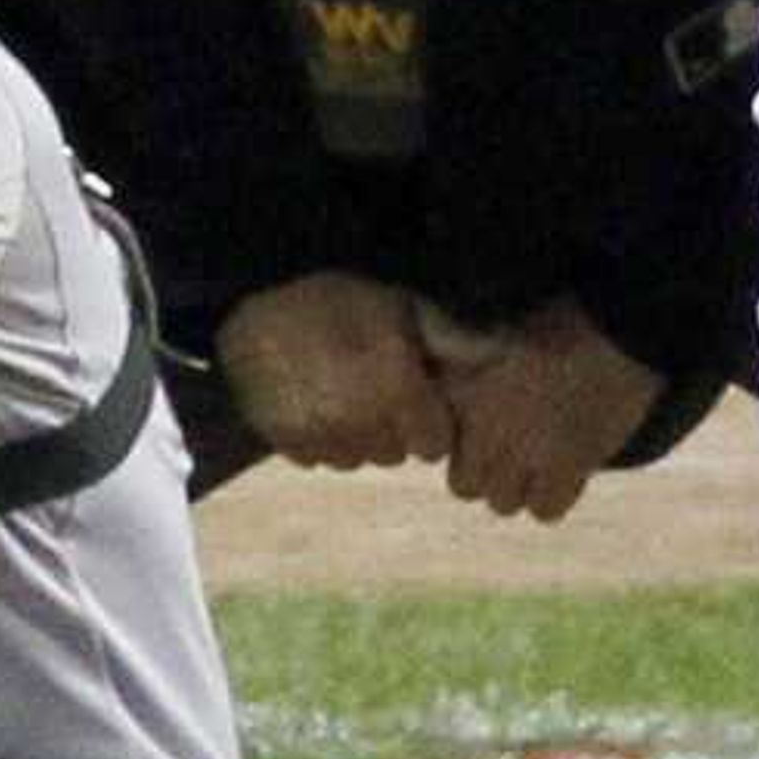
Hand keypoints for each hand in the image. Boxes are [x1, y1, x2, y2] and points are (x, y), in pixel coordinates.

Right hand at [216, 271, 454, 470]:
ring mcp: (322, 434)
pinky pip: (320, 458)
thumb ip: (451, 341)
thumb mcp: (402, 307)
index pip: (432, 444)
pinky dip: (320, 437)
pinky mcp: (288, 442)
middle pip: (396, 455)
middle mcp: (363, 418)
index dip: (427, 421)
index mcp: (397, 385)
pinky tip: (312, 398)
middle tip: (371, 386)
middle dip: (392, 427)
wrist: (254, 303)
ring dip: (357, 435)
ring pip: (358, 458)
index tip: (412, 396)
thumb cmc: (338, 300)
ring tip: (340, 390)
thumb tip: (504, 355)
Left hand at [416, 296, 664, 526]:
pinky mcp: (567, 466)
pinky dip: (553, 496)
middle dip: (486, 472)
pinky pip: (545, 509)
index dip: (458, 443)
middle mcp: (483, 427)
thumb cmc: (560, 317)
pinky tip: (567, 471)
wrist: (618, 322)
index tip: (479, 433)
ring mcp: (522, 451)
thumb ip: (464, 370)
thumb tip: (453, 394)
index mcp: (459, 390)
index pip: (435, 449)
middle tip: (514, 451)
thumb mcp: (494, 330)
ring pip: (503, 503)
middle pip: (466, 486)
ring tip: (542, 460)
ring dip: (519, 487)